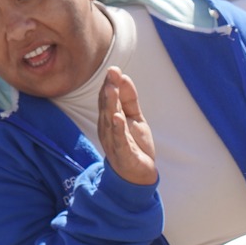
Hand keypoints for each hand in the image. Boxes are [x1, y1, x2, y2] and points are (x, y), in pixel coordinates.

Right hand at [95, 68, 156, 185]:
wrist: (138, 175)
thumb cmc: (134, 144)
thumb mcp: (134, 117)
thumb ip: (129, 98)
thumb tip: (123, 76)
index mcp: (109, 119)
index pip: (107, 99)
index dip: (110, 84)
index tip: (114, 69)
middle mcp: (108, 129)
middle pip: (107, 107)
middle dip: (109, 90)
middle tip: (112, 74)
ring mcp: (114, 141)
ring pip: (110, 121)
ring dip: (110, 105)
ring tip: (111, 90)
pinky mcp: (123, 154)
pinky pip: (119, 140)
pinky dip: (118, 129)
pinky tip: (118, 118)